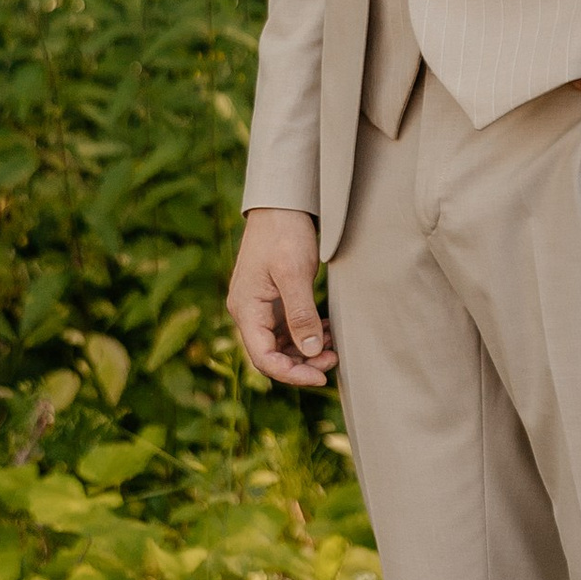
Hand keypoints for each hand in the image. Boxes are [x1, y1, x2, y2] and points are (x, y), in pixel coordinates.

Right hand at [227, 207, 334, 387]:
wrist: (281, 203)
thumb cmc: (284, 233)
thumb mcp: (294, 273)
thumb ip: (301, 314)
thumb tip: (311, 351)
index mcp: (246, 309)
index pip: (264, 358)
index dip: (292, 374)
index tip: (322, 376)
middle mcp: (248, 312)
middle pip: (272, 355)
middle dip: (303, 363)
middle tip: (334, 359)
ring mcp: (260, 306)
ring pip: (281, 344)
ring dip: (306, 351)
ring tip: (334, 346)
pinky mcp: (272, 299)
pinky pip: (286, 329)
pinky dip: (307, 334)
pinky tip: (327, 330)